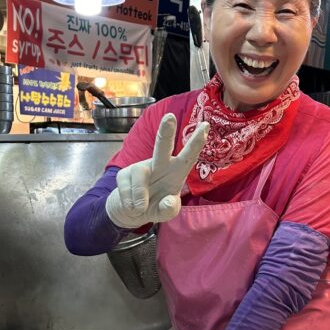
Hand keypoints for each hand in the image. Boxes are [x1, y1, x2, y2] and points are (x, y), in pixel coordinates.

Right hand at [105, 113, 208, 227]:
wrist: (132, 212)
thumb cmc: (156, 206)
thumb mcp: (166, 212)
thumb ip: (170, 209)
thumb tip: (169, 201)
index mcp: (176, 172)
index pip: (189, 156)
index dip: (196, 142)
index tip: (206, 125)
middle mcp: (160, 164)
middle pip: (162, 146)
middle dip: (166, 132)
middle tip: (169, 117)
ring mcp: (140, 167)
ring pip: (140, 174)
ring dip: (140, 195)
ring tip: (141, 208)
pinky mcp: (124, 173)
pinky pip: (126, 188)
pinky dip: (130, 202)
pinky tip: (132, 205)